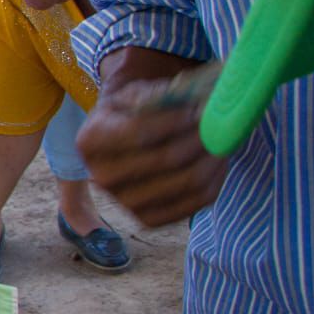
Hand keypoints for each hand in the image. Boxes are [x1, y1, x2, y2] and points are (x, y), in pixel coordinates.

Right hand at [77, 78, 228, 225]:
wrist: (123, 142)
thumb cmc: (132, 112)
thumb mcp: (132, 93)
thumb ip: (154, 96)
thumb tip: (189, 106)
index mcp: (90, 142)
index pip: (140, 132)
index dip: (176, 120)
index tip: (198, 108)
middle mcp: (101, 177)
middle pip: (167, 159)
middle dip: (201, 137)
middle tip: (220, 122)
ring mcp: (125, 203)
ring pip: (187, 181)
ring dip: (214, 157)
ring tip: (223, 138)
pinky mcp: (150, 220)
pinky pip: (197, 202)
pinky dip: (216, 179)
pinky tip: (217, 160)